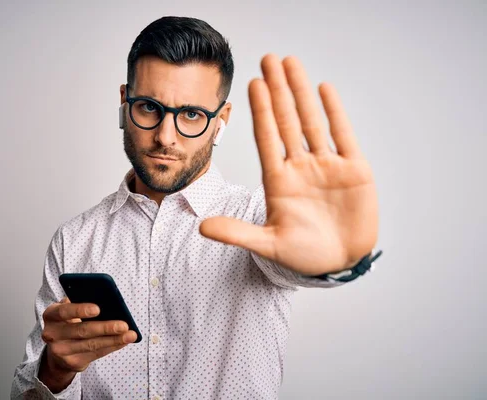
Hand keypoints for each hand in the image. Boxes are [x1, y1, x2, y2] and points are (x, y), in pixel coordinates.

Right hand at [38, 297, 136, 392]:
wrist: (58, 351)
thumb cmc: (69, 322)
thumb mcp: (69, 311)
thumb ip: (81, 303)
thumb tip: (107, 302)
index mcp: (51, 315)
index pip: (64, 311)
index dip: (80, 310)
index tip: (98, 308)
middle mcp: (52, 334)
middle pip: (82, 330)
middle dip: (105, 327)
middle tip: (123, 325)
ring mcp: (61, 351)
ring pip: (91, 344)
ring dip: (114, 339)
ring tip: (130, 335)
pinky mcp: (72, 362)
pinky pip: (96, 354)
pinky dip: (112, 346)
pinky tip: (124, 341)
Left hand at [200, 54, 377, 275]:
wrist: (340, 263)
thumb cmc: (304, 255)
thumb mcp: (269, 244)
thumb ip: (237, 233)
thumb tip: (200, 227)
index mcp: (278, 181)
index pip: (267, 138)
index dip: (261, 111)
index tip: (252, 84)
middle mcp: (300, 167)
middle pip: (286, 121)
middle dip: (278, 90)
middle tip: (268, 59)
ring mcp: (327, 166)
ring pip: (312, 121)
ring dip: (301, 92)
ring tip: (291, 63)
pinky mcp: (354, 170)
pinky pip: (343, 135)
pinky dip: (334, 112)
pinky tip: (323, 89)